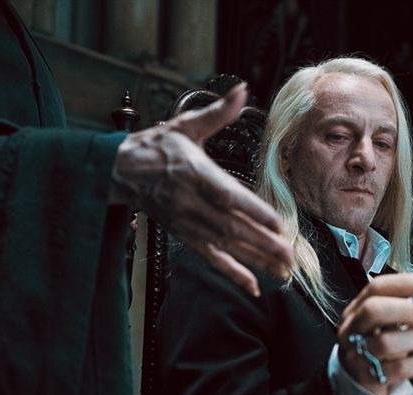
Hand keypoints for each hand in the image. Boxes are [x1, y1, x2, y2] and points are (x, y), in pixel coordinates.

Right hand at [110, 83, 292, 296]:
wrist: (121, 172)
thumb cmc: (157, 147)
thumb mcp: (187, 125)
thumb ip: (218, 112)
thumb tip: (241, 90)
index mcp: (196, 174)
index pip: (228, 196)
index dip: (253, 212)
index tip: (278, 224)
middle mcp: (193, 203)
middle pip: (232, 227)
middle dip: (263, 243)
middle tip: (291, 255)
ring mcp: (188, 223)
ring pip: (226, 246)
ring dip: (255, 259)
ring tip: (282, 270)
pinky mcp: (185, 235)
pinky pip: (210, 258)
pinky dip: (232, 272)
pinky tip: (253, 285)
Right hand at [336, 273, 412, 394]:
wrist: (361, 388)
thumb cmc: (381, 352)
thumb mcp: (398, 331)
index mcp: (357, 311)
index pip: (376, 288)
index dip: (403, 284)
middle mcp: (352, 330)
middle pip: (373, 310)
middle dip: (406, 309)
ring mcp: (356, 355)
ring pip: (386, 342)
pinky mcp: (367, 379)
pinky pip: (396, 368)